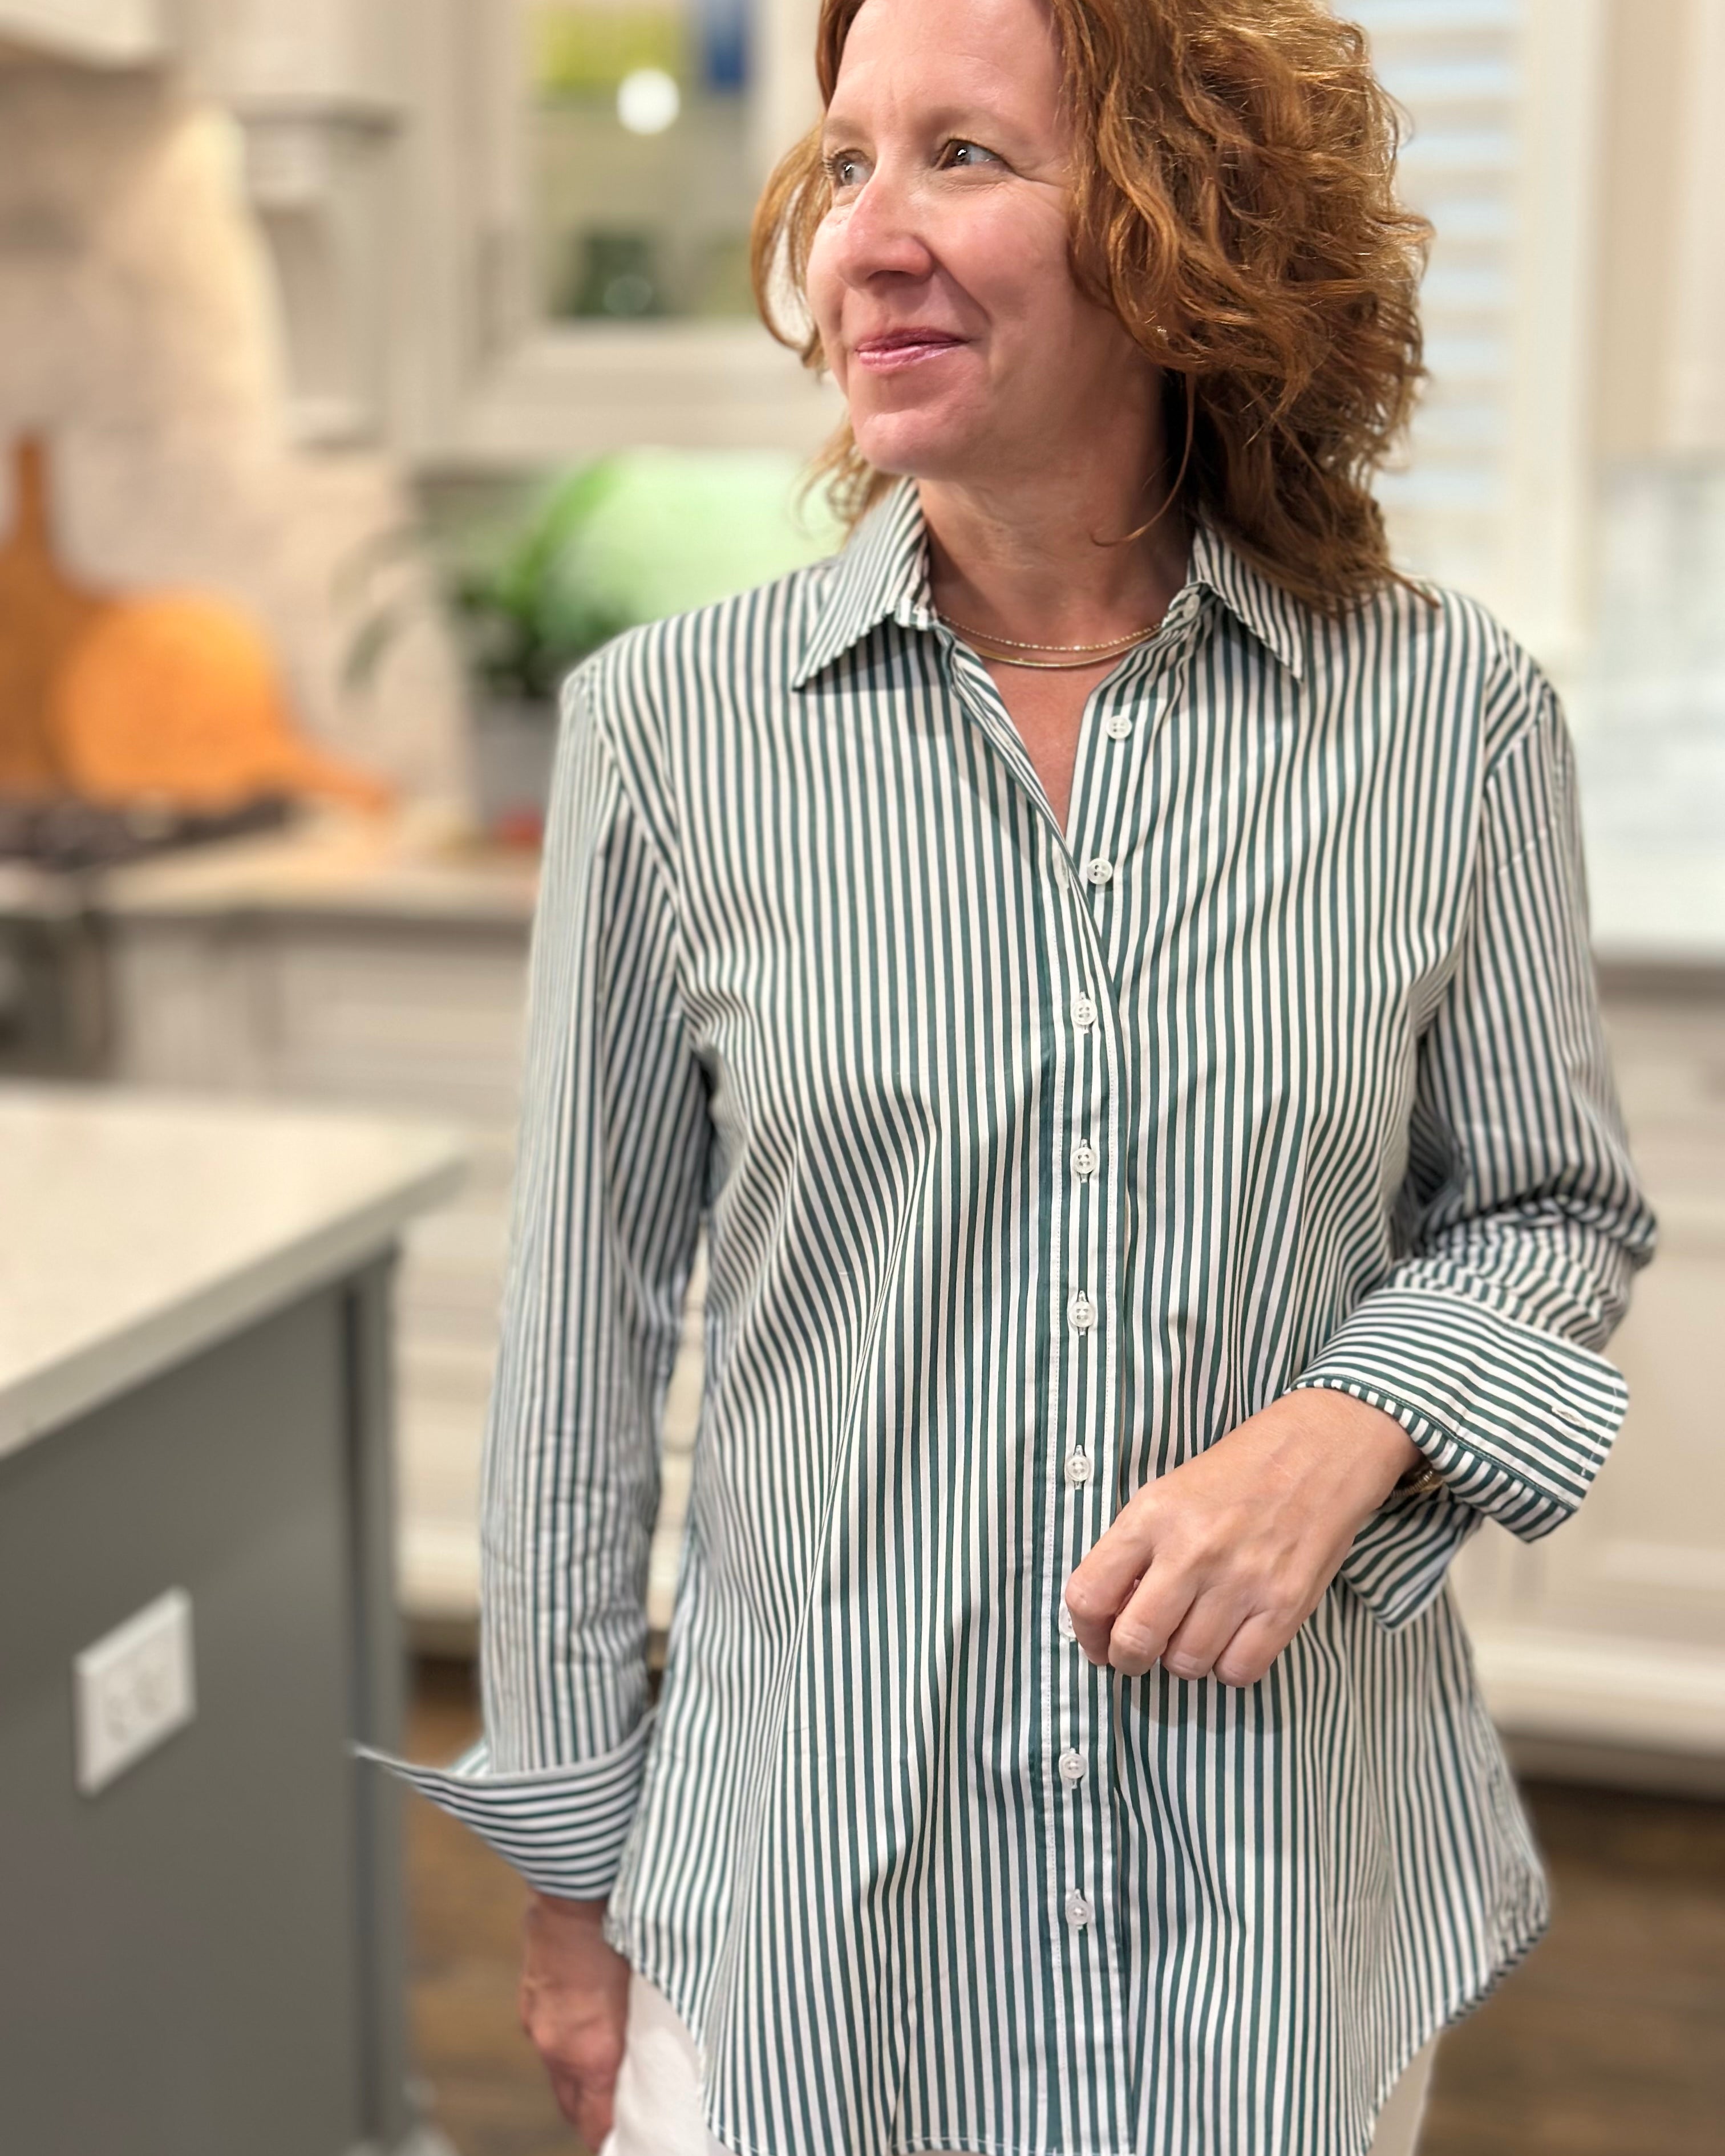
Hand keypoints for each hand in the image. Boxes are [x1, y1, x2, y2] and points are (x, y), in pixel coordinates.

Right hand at [518, 1892, 630, 2146]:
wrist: (575, 1892)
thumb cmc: (624, 1933)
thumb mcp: (648, 1990)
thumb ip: (648, 2033)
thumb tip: (661, 2058)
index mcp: (593, 2053)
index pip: (597, 2122)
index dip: (613, 2137)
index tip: (635, 2140)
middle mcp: (559, 2050)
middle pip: (573, 2111)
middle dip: (595, 2120)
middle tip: (622, 2121)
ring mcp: (539, 2029)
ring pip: (559, 2080)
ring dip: (580, 2087)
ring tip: (606, 2084)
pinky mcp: (529, 2006)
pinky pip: (547, 2047)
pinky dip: (565, 2053)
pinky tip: (585, 2036)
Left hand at [1064, 1390, 1419, 1686]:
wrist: (1318, 1451)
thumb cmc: (1236, 1474)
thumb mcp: (1168, 1495)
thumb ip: (1135, 1551)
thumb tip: (1110, 1617)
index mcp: (1151, 1516)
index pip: (1088, 1594)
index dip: (1085, 1632)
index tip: (1099, 1641)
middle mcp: (1191, 1550)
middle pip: (1134, 1641)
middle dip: (1128, 1660)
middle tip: (1139, 1655)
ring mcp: (1241, 1580)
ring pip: (1186, 1664)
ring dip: (1183, 1660)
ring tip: (1195, 1633)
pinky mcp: (1285, 1605)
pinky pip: (1239, 1672)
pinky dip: (1229, 1668)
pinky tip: (1232, 1639)